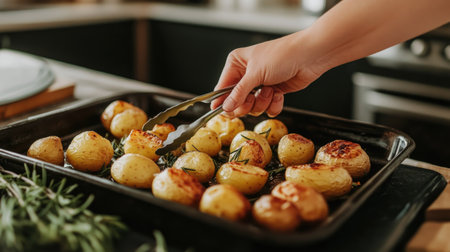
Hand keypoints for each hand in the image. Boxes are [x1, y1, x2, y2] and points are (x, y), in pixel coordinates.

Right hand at [211, 31, 326, 117]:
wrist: (310, 56)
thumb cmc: (282, 56)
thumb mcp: (255, 74)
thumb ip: (239, 93)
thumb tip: (225, 107)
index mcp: (236, 63)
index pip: (222, 87)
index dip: (222, 101)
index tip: (222, 113)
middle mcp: (247, 75)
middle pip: (236, 101)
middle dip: (246, 103)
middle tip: (252, 99)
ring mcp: (260, 85)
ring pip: (252, 107)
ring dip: (262, 102)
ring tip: (270, 90)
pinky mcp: (274, 93)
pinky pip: (267, 108)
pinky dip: (274, 104)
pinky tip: (279, 93)